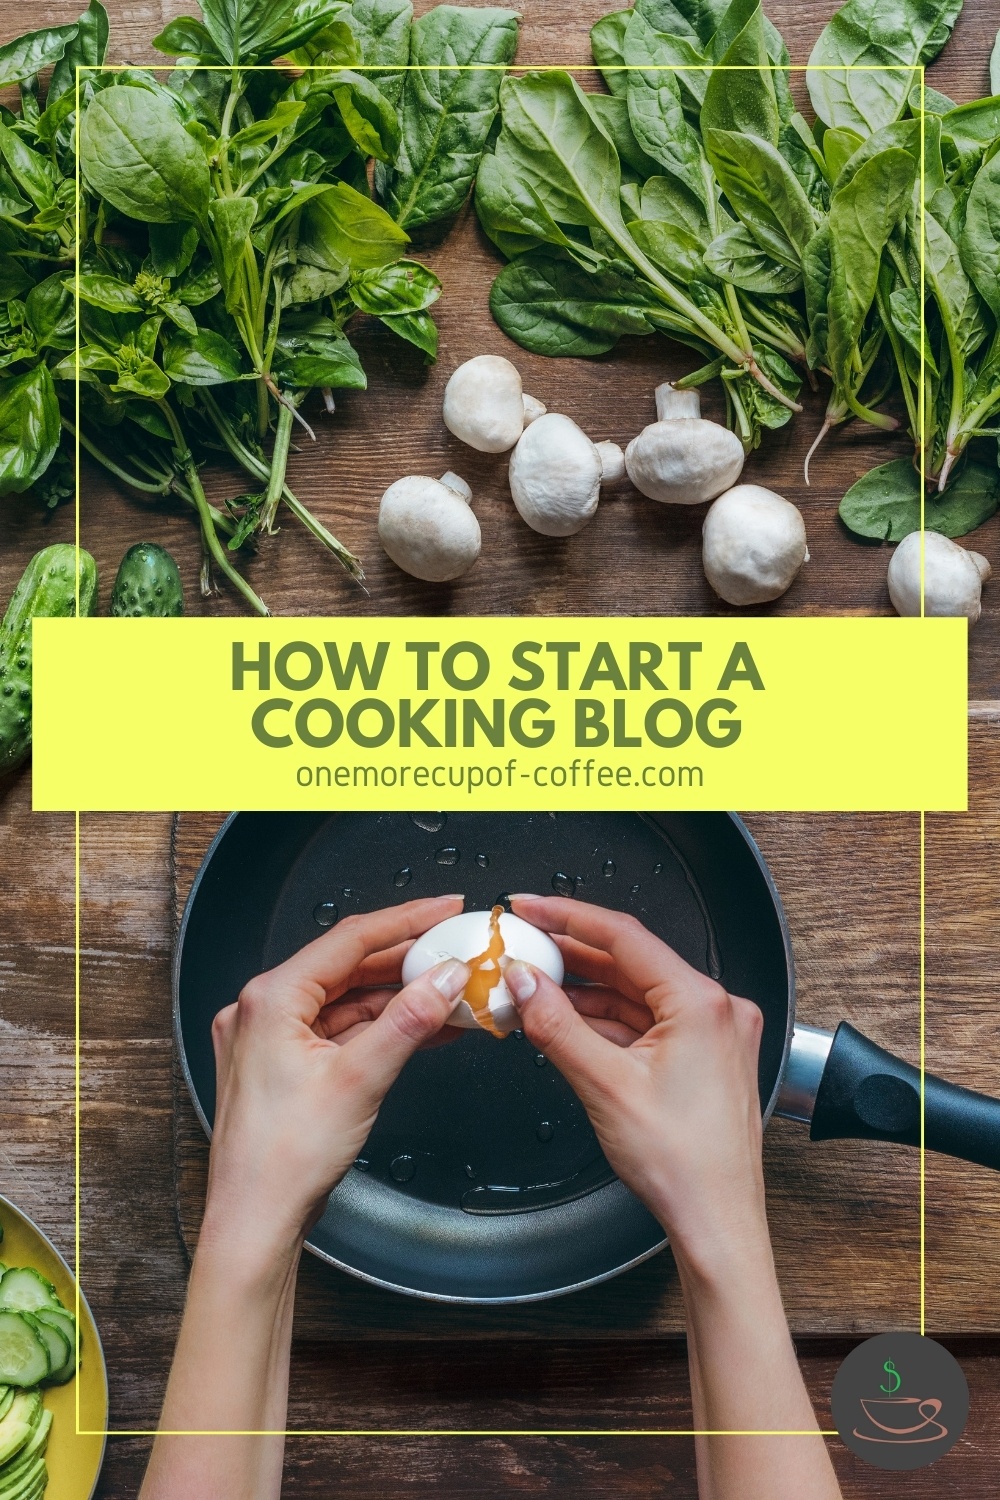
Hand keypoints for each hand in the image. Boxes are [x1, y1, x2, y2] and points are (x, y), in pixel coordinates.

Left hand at [203, 896, 469, 1256]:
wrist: (255, 1221)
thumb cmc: (282, 1160)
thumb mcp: (360, 1079)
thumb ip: (408, 1021)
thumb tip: (444, 980)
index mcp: (271, 998)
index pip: (350, 939)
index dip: (406, 920)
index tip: (445, 909)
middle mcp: (264, 1010)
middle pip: (349, 967)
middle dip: (408, 961)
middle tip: (456, 949)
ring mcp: (271, 1039)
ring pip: (347, 1000)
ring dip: (399, 997)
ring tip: (452, 991)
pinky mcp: (284, 1066)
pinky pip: (340, 1030)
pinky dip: (381, 1027)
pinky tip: (424, 1026)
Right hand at [506, 895, 766, 1277]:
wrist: (717, 1223)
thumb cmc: (684, 1166)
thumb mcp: (604, 1085)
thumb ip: (557, 1024)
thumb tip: (524, 981)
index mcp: (702, 1003)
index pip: (623, 936)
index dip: (567, 916)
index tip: (530, 907)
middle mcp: (716, 1009)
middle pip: (629, 962)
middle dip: (570, 954)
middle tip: (522, 942)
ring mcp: (712, 1033)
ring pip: (635, 993)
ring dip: (584, 989)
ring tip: (533, 983)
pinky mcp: (703, 1057)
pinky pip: (645, 1021)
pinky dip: (604, 1019)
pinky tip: (566, 1019)